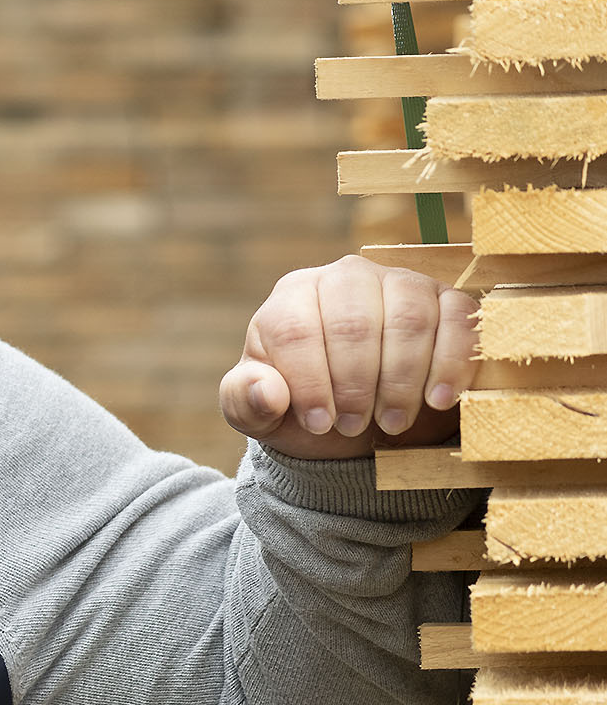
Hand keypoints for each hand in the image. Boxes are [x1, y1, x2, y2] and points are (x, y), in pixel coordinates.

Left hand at [220, 255, 477, 459]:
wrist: (361, 413)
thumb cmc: (303, 405)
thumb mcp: (260, 411)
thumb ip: (246, 401)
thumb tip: (266, 393)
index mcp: (293, 296)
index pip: (296, 329)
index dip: (309, 382)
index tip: (319, 424)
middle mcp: (346, 278)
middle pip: (354, 324)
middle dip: (356, 385)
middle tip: (356, 426)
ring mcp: (401, 282)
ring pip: (408, 320)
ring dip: (401, 380)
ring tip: (391, 422)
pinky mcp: (447, 299)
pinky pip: (458, 319)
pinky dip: (451, 362)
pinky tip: (438, 400)